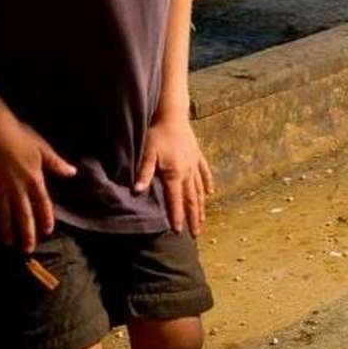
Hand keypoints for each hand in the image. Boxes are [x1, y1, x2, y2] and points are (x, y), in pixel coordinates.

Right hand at [0, 111, 76, 252]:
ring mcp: (0, 189)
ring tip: (8, 243)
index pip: (42, 204)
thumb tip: (73, 173)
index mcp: (34, 180)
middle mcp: (18, 189)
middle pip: (23, 215)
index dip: (45, 218)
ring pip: (3, 214)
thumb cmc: (22, 137)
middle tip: (27, 250)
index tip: (47, 231)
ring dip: (6, 230)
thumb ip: (57, 164)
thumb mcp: (43, 149)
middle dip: (26, 234)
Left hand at [135, 115, 213, 235]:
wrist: (173, 114)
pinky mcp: (198, 155)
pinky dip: (207, 184)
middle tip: (195, 234)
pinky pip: (205, 173)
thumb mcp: (148, 153)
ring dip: (201, 207)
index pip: (176, 200)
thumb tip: (137, 191)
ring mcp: (194, 164)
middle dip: (193, 218)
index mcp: (174, 174)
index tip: (178, 231)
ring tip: (202, 221)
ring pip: (200, 190)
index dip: (177, 216)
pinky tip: (210, 193)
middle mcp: (187, 172)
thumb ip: (144, 173)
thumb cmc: (158, 133)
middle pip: (192, 199)